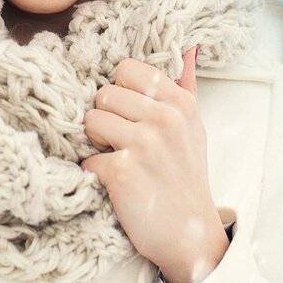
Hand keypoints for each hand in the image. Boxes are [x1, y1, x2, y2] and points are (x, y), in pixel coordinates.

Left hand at [80, 44, 229, 282]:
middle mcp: (165, 118)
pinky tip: (113, 184)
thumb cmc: (185, 178)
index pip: (127, 69)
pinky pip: (87, 158)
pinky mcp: (123, 172)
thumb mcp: (194, 129)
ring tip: (116, 159)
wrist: (190, 234)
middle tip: (119, 142)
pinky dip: (94, 173)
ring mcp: (144, 144)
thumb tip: (187, 48)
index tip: (128, 113)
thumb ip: (186, 87)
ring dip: (95, 143)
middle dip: (104, 118)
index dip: (119, 90)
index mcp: (181, 103)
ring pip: (91, 120)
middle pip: (104, 93)